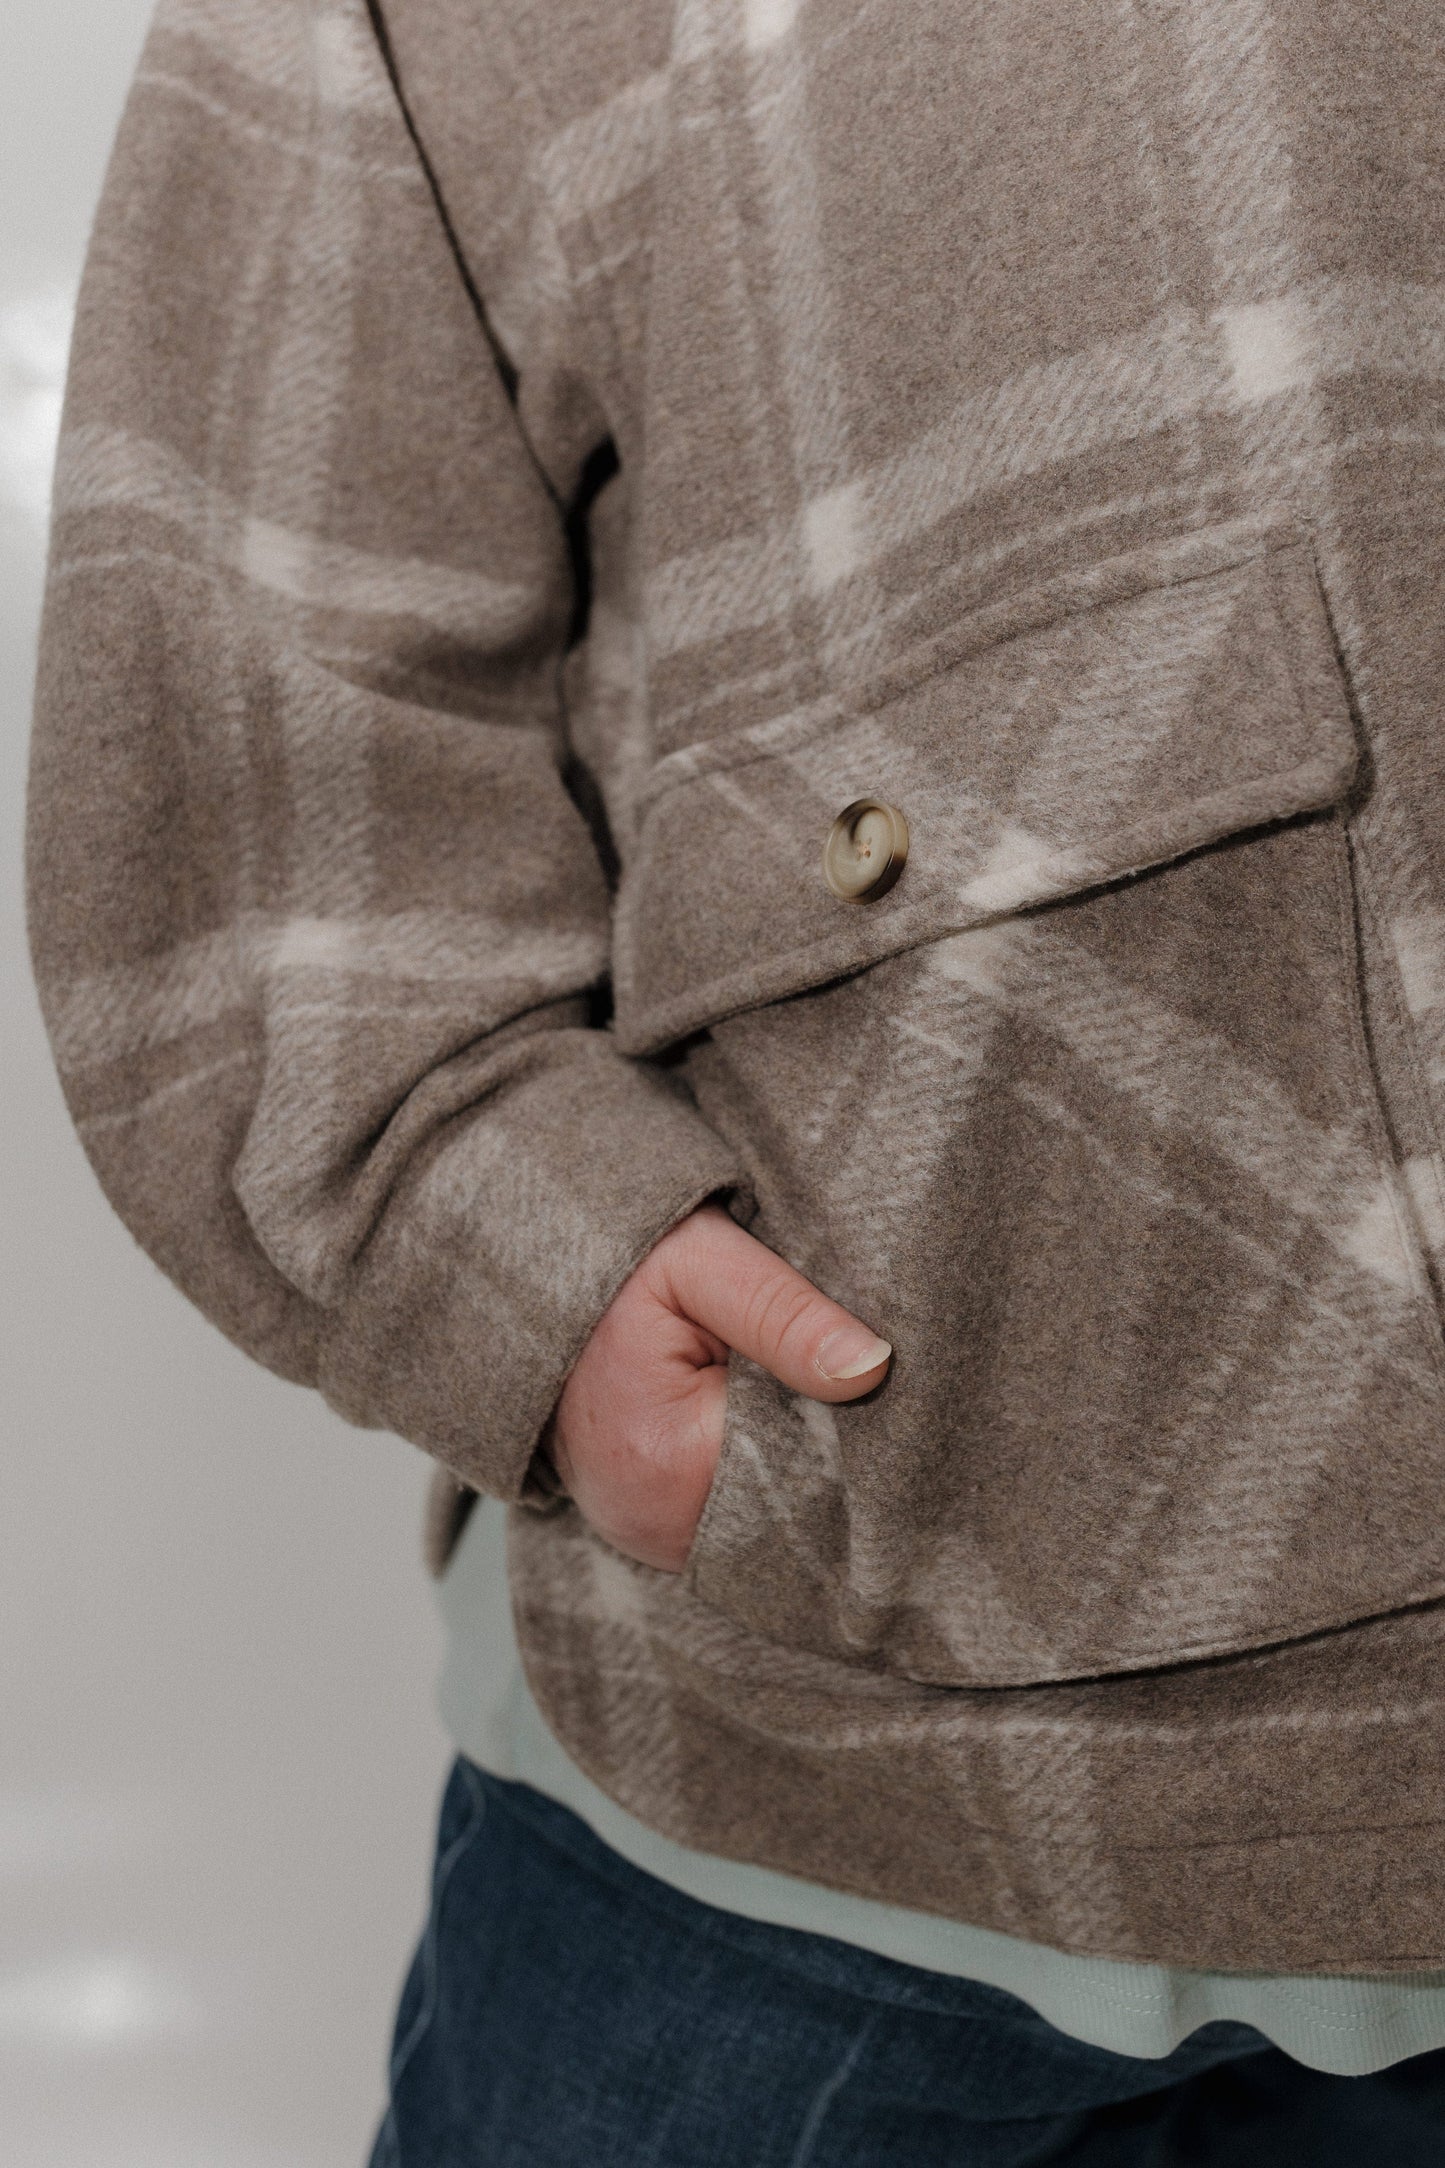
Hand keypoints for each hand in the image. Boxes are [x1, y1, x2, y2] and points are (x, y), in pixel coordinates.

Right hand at [541, 1204, 890, 1571]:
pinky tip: (765, 1426)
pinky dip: (763, 1480)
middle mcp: (658, 1526)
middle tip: (838, 1377)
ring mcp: (652, 1540)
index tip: (873, 1376)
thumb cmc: (615, 1266)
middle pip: (795, 1508)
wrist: (520, 1289)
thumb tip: (873, 1368)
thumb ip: (784, 1312)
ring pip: (771, 1522)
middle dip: (830, 1450)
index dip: (855, 1423)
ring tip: (792, 1397)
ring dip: (795, 1466)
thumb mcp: (701, 1260)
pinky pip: (737, 1524)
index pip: (815, 1469)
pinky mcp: (654, 1535)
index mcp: (672, 1461)